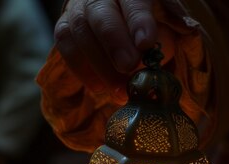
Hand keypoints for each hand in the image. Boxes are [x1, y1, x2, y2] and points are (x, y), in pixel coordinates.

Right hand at [54, 0, 174, 103]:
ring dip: (100, 65)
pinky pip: (66, 46)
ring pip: (79, 29)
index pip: (133, 0)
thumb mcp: (163, 28)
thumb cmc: (146, 30)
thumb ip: (162, 37)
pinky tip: (99, 87)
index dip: (138, 21)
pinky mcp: (64, 27)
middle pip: (100, 11)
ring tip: (119, 89)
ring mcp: (78, 8)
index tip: (146, 44)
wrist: (120, 27)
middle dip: (114, 41)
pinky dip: (82, 70)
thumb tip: (153, 54)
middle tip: (128, 66)